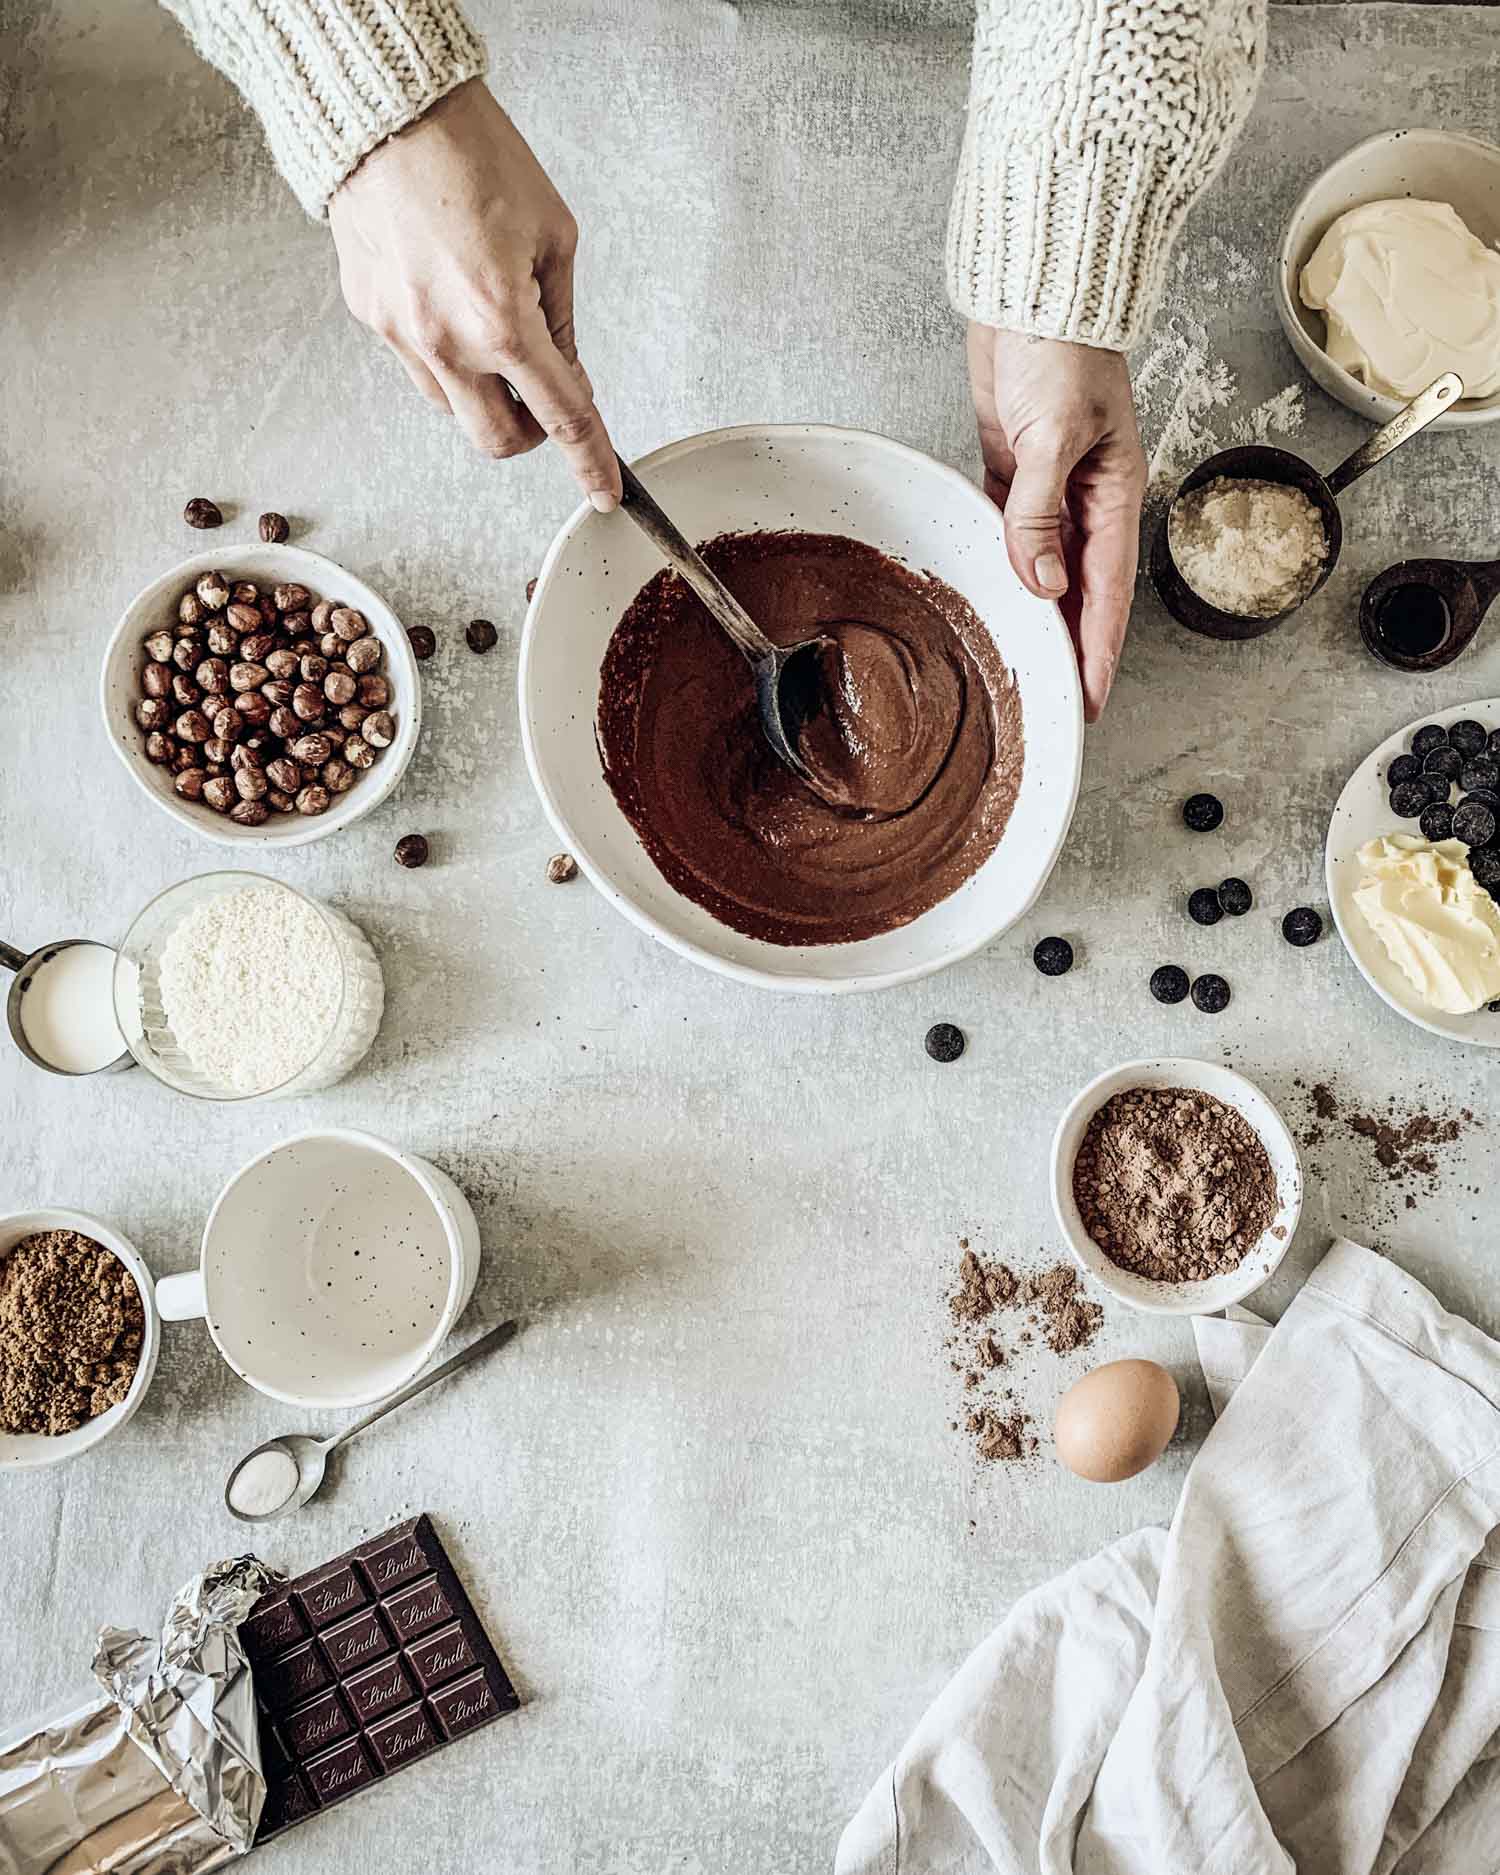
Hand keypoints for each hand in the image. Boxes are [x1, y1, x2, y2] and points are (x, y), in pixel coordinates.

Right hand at [330, 79, 619, 509]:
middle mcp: (446, 341)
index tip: (604, 489)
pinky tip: (451, 302)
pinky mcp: (369, 316)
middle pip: (497, 441)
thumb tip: (567, 370)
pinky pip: (418, 365)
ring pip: (454, 409)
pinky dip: (447, 356)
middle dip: (530, 432)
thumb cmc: (474, 156)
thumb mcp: (554, 237)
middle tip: (544, 395)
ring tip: (492, 329)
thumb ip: (562, 319)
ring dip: (485, 393)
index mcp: (502, 321)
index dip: (590, 460)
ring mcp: (400, 334)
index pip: (562, 416)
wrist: (389, 112)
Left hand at [967, 326, 1146, 720]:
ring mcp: (1049, 489)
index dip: (1098, 651)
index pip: (1107, 594)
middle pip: (1077, 592)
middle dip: (1067, 648)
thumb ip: (1040, 510)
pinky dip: (999, 566)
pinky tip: (987, 595)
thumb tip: (1039, 581)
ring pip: (1041, 569)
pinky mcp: (1011, 473)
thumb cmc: (1063, 346)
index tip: (1089, 700)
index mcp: (1114, 496)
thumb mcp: (1055, 433)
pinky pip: (1007, 534)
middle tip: (1051, 701)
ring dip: (1031, 614)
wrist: (1035, 292)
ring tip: (1019, 663)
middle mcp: (1086, 501)